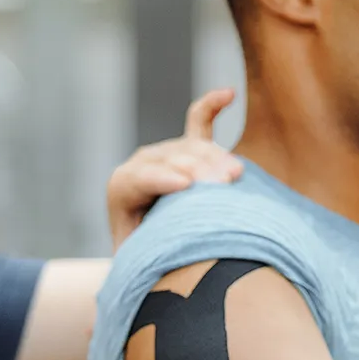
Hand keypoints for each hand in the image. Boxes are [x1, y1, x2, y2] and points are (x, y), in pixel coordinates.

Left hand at [107, 89, 243, 249]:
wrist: (154, 250)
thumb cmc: (148, 260)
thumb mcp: (140, 262)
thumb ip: (146, 257)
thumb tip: (162, 265)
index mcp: (122, 188)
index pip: (137, 178)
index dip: (160, 179)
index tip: (185, 186)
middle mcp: (144, 164)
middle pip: (169, 159)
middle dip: (195, 169)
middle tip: (220, 184)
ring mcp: (169, 153)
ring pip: (192, 147)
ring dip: (215, 158)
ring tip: (236, 173)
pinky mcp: (190, 148)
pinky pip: (201, 120)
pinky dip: (213, 106)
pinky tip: (228, 94)